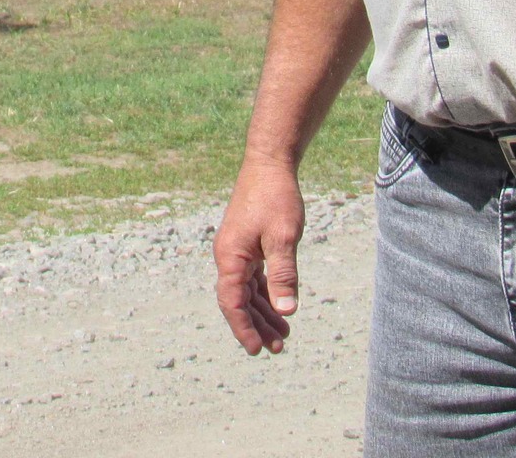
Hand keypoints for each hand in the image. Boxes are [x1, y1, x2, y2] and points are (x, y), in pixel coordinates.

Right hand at [214, 156, 303, 355]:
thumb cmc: (276, 198)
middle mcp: (228, 256)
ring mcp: (237, 250)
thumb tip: (287, 311)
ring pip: (247, 291)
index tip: (257, 350)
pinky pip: (252, 278)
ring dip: (263, 313)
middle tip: (278, 348)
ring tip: (283, 334)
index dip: (244, 329)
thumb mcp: (283, 238)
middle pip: (239, 301)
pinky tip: (279, 307)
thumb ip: (283, 275)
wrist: (270, 164)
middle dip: (257, 326)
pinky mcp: (247, 244)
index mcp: (230, 257)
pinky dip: (265, 294)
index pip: (232, 303)